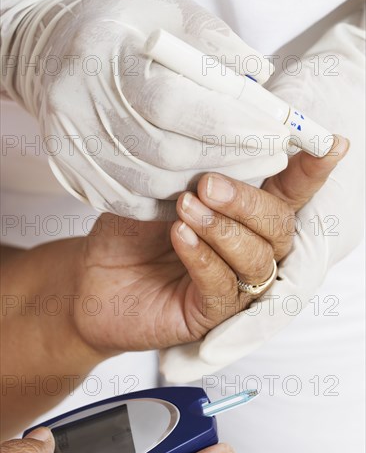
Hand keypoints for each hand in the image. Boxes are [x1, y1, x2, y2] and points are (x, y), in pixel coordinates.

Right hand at [1, 0, 288, 219]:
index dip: (231, 124)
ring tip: (248, 173)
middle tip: (274, 158)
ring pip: (154, 185)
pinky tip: (205, 187)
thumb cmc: (118, 29)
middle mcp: (79, 110)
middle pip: (167, 152)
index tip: (277, 132)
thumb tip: (260, 81)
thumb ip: (213, 44)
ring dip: (210, 184)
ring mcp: (74, 150)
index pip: (173, 103)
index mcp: (100, 58)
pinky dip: (176, 199)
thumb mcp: (166, 11)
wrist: (50, 54)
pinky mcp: (77, 176)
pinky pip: (136, 204)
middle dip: (231, 159)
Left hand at [73, 160, 299, 353]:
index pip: (288, 193)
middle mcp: (247, 250)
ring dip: (224, 230)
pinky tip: (180, 237)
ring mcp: (233, 285)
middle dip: (249, 204)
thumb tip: (227, 138)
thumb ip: (197, 171)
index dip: (310, 171)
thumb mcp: (160, 189)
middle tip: (209, 184)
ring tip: (187, 208)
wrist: (91, 276)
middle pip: (280, 227)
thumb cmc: (129, 230)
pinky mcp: (210, 313)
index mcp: (243, 216)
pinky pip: (223, 287)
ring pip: (258, 259)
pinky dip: (204, 259)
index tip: (331, 145)